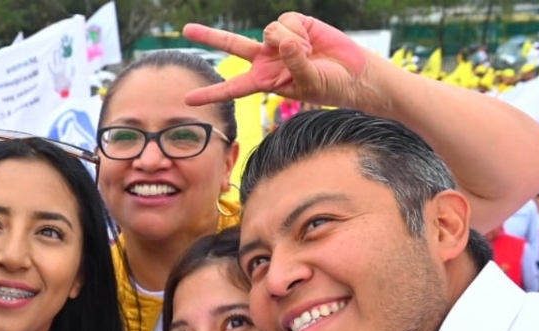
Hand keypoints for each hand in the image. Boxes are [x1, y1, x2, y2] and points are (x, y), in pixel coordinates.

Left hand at [182, 13, 378, 111]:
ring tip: (307, 52)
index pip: (232, 88)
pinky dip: (299, 31)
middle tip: (186, 30)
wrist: (352, 72)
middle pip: (232, 46)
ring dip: (289, 40)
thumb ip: (294, 63)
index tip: (188, 100)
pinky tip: (311, 39)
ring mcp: (278, 41)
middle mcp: (266, 59)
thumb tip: (285, 41)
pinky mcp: (294, 24)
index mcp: (264, 81)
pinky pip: (286, 21)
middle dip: (210, 37)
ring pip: (269, 31)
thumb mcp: (308, 83)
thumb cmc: (329, 85)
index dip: (212, 93)